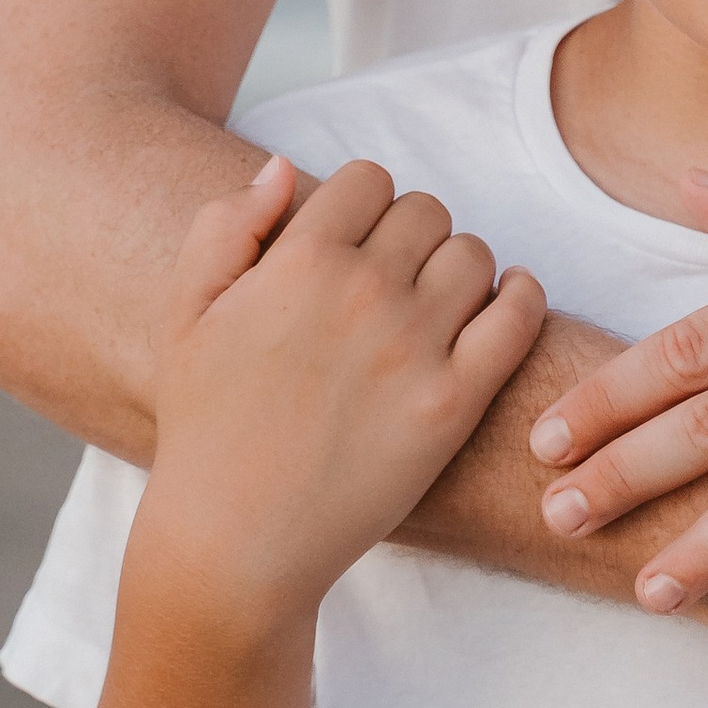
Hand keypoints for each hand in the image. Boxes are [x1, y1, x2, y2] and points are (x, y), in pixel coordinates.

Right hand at [140, 156, 545, 627]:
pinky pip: (518, 317)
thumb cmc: (206, 427)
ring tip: (435, 304)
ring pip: (475, 255)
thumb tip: (284, 167)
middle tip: (393, 280)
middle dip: (411, 236)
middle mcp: (362, 292)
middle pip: (427, 211)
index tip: (356, 244)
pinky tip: (501, 304)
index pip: (370, 179)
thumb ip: (226, 226)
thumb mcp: (186, 314)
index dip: (363, 206)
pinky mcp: (454, 404)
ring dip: (459, 268)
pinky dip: (520, 297)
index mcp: (298, 261)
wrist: (235, 540)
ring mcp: (414, 348)